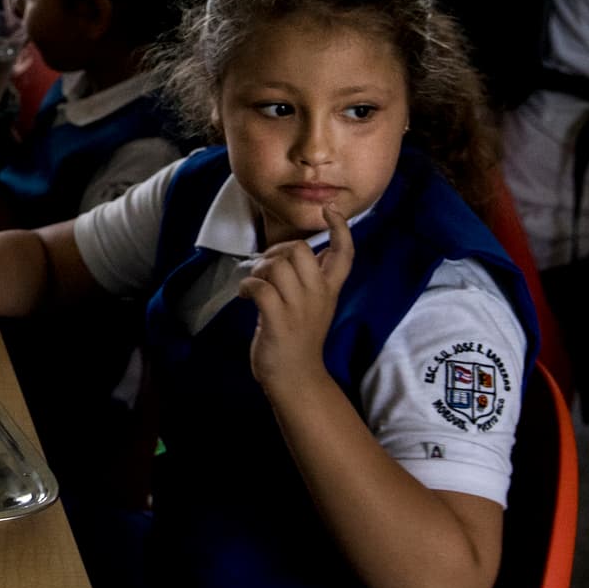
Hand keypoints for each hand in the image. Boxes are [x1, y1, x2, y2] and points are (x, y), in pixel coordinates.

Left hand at [239, 207, 354, 396]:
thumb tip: (307, 253)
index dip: (340, 229)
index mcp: (329, 290)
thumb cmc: (299, 338)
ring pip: (277, 266)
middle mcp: (318, 296)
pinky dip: (246, 286)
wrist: (296, 378)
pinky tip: (244, 296)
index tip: (330, 209)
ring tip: (254, 285)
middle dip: (276, 251)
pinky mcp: (277, 320)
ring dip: (258, 270)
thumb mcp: (314, 304)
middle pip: (300, 250)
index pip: (345, 254)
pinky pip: (259, 287)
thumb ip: (313, 279)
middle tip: (265, 269)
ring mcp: (298, 308)